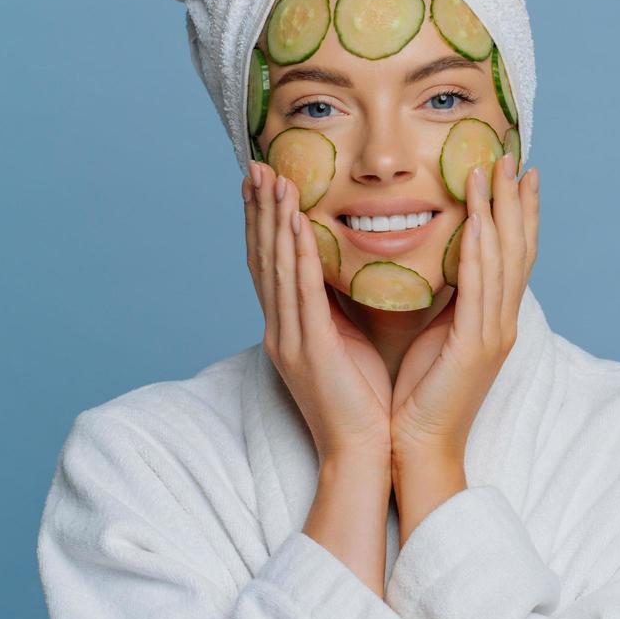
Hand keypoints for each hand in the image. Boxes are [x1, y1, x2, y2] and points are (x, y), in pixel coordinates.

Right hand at [244, 162, 392, 465]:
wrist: (363, 453)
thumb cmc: (365, 401)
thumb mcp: (349, 343)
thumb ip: (339, 307)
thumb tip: (348, 270)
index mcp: (290, 328)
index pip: (271, 264)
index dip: (263, 222)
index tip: (262, 182)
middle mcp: (281, 329)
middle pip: (263, 258)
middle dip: (258, 210)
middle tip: (255, 165)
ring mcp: (291, 340)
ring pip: (275, 268)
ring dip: (273, 220)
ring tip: (272, 179)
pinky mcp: (310, 351)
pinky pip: (300, 295)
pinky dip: (295, 256)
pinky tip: (295, 225)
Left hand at [390, 153, 539, 463]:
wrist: (419, 446)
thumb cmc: (421, 394)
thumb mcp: (436, 334)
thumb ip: (445, 299)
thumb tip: (436, 261)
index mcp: (494, 319)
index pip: (513, 255)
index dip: (518, 212)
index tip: (517, 174)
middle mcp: (502, 321)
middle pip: (518, 248)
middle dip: (517, 200)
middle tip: (514, 157)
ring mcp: (493, 332)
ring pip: (503, 259)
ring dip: (498, 211)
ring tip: (492, 170)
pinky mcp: (475, 345)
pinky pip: (479, 288)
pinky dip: (480, 250)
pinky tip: (478, 220)